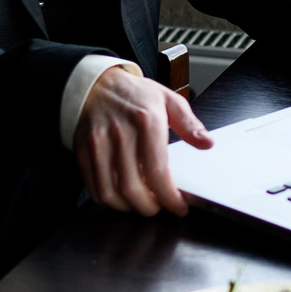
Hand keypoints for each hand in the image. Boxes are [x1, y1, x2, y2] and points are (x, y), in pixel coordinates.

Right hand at [76, 64, 211, 216]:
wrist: (98, 84)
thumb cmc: (135, 94)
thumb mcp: (168, 100)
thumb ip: (189, 124)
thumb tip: (207, 143)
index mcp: (146, 120)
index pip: (157, 171)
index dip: (169, 196)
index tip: (178, 206)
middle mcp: (120, 133)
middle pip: (133, 188)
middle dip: (150, 207)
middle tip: (160, 206)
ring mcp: (98, 143)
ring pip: (111, 193)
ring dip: (129, 207)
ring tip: (142, 203)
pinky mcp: (83, 151)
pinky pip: (95, 188)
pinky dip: (110, 200)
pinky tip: (122, 196)